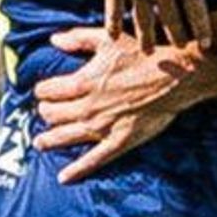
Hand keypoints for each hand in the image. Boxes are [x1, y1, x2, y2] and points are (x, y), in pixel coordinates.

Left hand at [33, 27, 199, 182]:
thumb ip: (78, 38)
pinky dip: (77, 170)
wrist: (176, 75)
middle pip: (52, 114)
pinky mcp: (119, 141)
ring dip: (48, 140)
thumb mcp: (109, 38)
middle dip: (45, 112)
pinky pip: (93, 160)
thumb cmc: (144, 54)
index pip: (48, 90)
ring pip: (65, 136)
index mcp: (83, 82)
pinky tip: (63, 177)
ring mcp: (102, 127)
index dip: (43, 90)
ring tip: (40, 142)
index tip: (43, 90)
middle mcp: (88, 107)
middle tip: (45, 112)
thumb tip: (53, 39)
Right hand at [96, 0, 216, 51]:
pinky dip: (114, 25)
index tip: (206, 43)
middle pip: (171, 18)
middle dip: (177, 36)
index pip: (196, 8)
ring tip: (149, 51)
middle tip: (180, 48)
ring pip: (144, 20)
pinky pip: (114, 10)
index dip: (202, 28)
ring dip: (147, 38)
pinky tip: (113, 37)